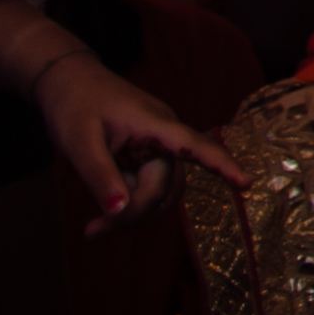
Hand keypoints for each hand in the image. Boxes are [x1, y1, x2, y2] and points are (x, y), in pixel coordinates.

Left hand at [0, 4, 239, 221]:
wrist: (66, 83)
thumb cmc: (74, 105)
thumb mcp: (79, 142)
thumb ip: (100, 176)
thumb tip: (118, 211)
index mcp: (155, 124)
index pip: (195, 145)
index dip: (222, 165)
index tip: (246, 184)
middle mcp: (164, 136)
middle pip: (165, 185)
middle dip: (134, 213)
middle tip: (92, 232)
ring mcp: (156, 146)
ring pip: (161, 191)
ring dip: (135, 212)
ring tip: (95, 225)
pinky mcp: (147, 154)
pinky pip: (150, 187)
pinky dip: (131, 202)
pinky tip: (106, 206)